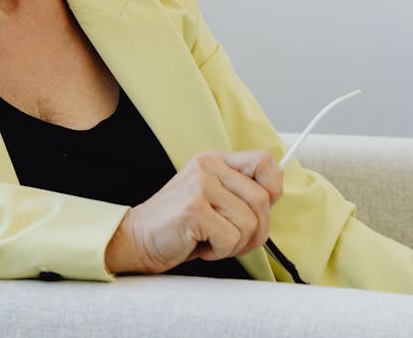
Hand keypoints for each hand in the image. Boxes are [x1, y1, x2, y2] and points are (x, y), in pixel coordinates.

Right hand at [105, 150, 282, 273]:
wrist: (137, 238)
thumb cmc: (182, 227)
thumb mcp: (213, 199)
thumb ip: (240, 192)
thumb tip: (275, 193)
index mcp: (215, 160)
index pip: (265, 161)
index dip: (273, 188)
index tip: (262, 210)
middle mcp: (208, 165)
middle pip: (262, 200)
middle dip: (255, 231)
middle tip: (230, 240)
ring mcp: (200, 184)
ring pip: (249, 222)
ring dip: (235, 244)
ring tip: (211, 241)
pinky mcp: (193, 209)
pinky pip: (230, 238)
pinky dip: (219, 252)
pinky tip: (200, 245)